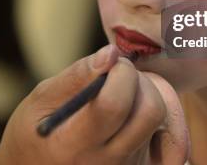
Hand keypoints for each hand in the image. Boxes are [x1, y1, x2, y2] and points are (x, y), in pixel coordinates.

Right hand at [0, 45, 188, 163]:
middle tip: (118, 75)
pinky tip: (137, 112)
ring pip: (161, 120)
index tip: (111, 63)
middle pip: (150, 112)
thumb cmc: (34, 134)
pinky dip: (161, 118)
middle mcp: (106, 164)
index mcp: (74, 146)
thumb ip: (76, 76)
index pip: (114, 105)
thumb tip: (111, 53)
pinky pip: (171, 140)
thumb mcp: (40, 101)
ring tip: (122, 93)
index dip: (120, 73)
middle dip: (140, 81)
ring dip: (147, 95)